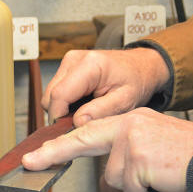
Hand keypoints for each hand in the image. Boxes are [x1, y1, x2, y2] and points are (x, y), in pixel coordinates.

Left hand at [22, 108, 192, 191]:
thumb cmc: (188, 159)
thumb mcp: (151, 155)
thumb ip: (125, 163)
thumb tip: (107, 182)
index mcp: (130, 120)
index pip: (88, 130)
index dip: (62, 143)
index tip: (38, 152)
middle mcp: (128, 124)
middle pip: (82, 139)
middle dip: (53, 153)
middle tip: (29, 163)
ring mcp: (132, 138)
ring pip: (115, 179)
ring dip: (138, 190)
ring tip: (161, 182)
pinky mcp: (138, 156)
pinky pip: (132, 190)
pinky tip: (166, 188)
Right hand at [42, 48, 169, 125]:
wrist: (141, 65)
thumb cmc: (136, 80)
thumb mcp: (125, 101)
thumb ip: (100, 112)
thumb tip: (77, 123)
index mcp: (90, 65)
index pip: (59, 95)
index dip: (59, 117)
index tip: (67, 132)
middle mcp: (74, 59)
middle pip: (50, 95)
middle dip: (61, 114)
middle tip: (81, 123)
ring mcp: (69, 61)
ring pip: (50, 94)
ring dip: (63, 108)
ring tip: (85, 111)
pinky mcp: (67, 66)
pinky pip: (56, 90)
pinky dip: (65, 101)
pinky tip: (82, 103)